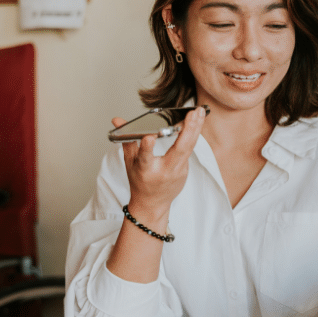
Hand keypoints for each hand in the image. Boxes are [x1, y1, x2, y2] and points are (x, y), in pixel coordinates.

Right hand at [114, 106, 207, 222]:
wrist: (153, 204)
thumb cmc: (140, 182)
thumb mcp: (129, 162)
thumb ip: (126, 139)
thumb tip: (117, 120)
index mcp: (146, 170)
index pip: (145, 158)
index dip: (147, 148)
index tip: (149, 137)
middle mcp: (164, 171)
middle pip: (178, 150)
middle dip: (188, 130)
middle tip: (193, 113)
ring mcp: (177, 171)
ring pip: (189, 148)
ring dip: (196, 128)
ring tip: (200, 112)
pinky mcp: (185, 170)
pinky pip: (190, 150)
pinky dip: (194, 135)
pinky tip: (198, 121)